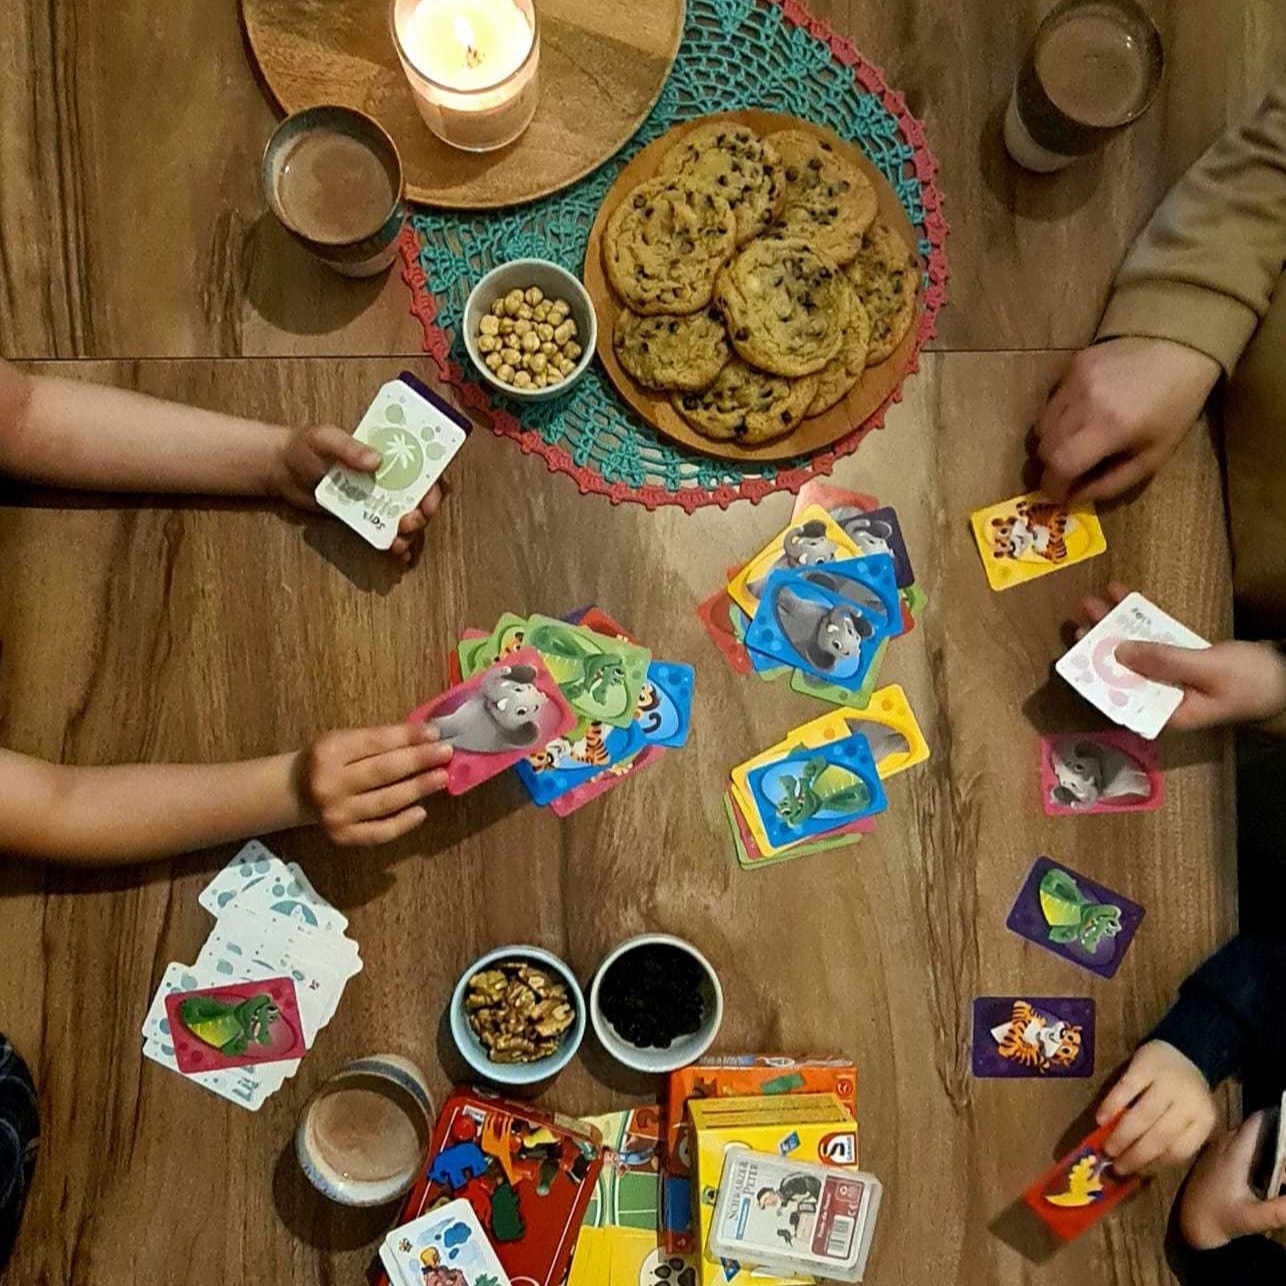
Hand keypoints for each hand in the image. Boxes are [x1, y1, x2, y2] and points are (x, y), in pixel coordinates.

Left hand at [272, 424, 443, 563]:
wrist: (281, 471)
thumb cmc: (303, 446)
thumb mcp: (324, 438)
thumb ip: (349, 447)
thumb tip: (377, 461)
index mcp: (388, 452)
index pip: (424, 465)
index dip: (434, 484)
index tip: (427, 500)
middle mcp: (389, 476)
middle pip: (421, 496)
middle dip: (422, 514)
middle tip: (408, 522)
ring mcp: (378, 498)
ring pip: (407, 518)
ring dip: (411, 534)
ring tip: (397, 544)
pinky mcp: (364, 516)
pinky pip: (386, 531)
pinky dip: (397, 544)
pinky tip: (397, 554)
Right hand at [304, 723, 450, 845]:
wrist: (294, 792)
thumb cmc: (328, 760)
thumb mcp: (344, 740)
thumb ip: (380, 740)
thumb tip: (427, 738)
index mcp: (329, 751)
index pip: (376, 742)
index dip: (408, 737)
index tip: (436, 734)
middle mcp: (329, 783)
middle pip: (383, 771)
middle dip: (419, 761)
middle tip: (446, 754)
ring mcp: (336, 813)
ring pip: (386, 801)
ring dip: (418, 789)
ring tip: (442, 778)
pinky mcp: (342, 836)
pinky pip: (380, 832)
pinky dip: (403, 822)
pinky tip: (422, 811)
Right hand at [1035, 337, 1220, 502]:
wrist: (1181, 347)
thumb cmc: (1174, 407)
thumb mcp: (1153, 456)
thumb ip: (1111, 483)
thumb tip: (1072, 498)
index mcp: (1110, 428)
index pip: (1058, 465)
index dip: (1052, 486)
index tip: (1059, 494)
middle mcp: (1085, 403)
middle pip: (1043, 447)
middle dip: (1051, 466)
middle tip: (1067, 471)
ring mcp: (1075, 380)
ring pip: (1040, 424)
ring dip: (1051, 441)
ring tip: (1072, 442)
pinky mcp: (1072, 364)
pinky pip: (1050, 400)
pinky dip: (1058, 416)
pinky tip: (1081, 412)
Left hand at [1076, 585, 1285, 730]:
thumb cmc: (1253, 679)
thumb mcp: (1206, 670)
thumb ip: (1163, 661)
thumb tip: (1118, 651)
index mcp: (1168, 713)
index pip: (1122, 699)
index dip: (1097, 676)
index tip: (1079, 653)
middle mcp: (1165, 697)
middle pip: (1124, 670)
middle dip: (1102, 643)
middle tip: (1082, 616)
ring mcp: (1175, 677)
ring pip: (1137, 650)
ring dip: (1116, 626)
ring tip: (1095, 601)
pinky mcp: (1185, 658)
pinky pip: (1156, 638)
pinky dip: (1140, 620)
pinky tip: (1123, 596)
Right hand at [1097, 1041, 1217, 1175]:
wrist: (1184, 1050)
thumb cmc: (1181, 1094)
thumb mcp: (1186, 1117)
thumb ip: (1169, 1138)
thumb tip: (1136, 1166)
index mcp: (1203, 1120)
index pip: (1179, 1150)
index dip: (1155, 1164)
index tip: (1136, 1174)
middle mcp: (1189, 1103)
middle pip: (1160, 1136)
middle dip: (1135, 1155)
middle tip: (1116, 1167)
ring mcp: (1167, 1082)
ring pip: (1143, 1116)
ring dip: (1122, 1136)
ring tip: (1107, 1149)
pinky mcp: (1146, 1065)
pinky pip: (1126, 1089)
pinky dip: (1111, 1106)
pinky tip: (1101, 1119)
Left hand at [1179, 1113, 1285, 1249]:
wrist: (1188, 1224)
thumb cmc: (1218, 1219)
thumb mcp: (1253, 1218)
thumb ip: (1280, 1210)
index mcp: (1234, 1151)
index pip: (1259, 1120)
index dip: (1279, 1118)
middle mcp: (1226, 1143)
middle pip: (1260, 1131)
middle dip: (1280, 1144)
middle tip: (1283, 1174)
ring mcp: (1220, 1149)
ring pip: (1253, 1141)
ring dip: (1272, 1154)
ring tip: (1280, 1179)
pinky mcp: (1219, 1158)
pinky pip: (1244, 1149)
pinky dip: (1261, 1159)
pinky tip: (1269, 1182)